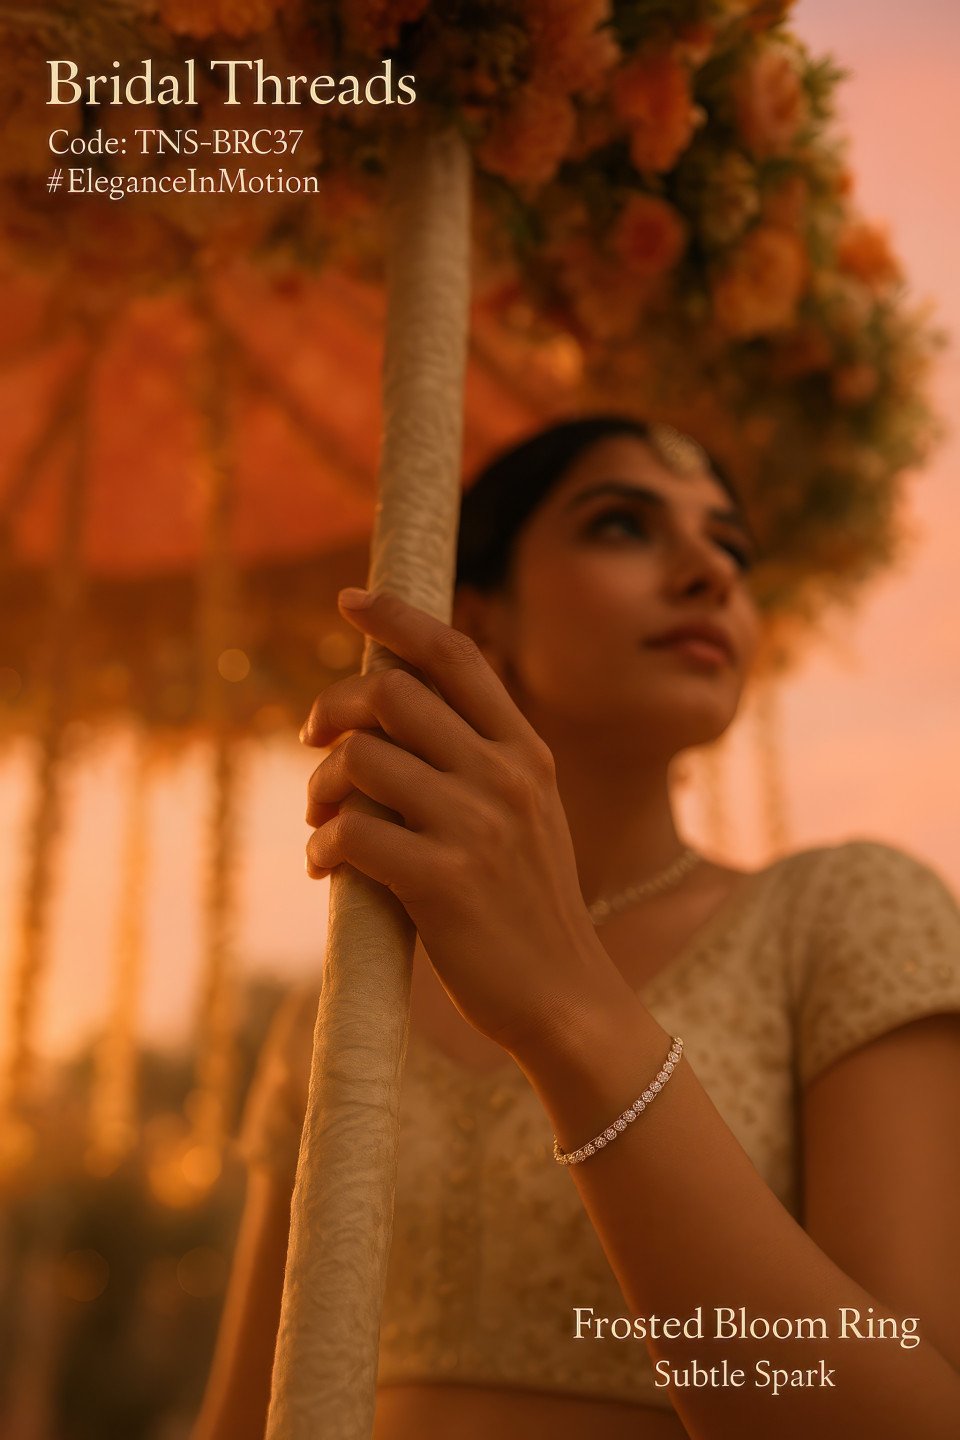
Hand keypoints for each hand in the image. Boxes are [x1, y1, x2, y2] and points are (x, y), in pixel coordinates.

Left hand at [300, 586, 616, 1058]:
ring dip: (320, 788)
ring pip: (360, 759)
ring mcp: (476, 826)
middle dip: (332, 709)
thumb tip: (390, 708)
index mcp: (525, 751)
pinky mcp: (443, 880)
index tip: (350, 600)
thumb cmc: (525, 905)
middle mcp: (505, 776)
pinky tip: (327, 868)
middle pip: (390, 694)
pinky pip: (351, 832)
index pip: (456, 654)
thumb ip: (478, 758)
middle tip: (313, 740)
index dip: (397, 616)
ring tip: (323, 822)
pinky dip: (323, 846)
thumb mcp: (526, 814)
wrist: (566, 999)